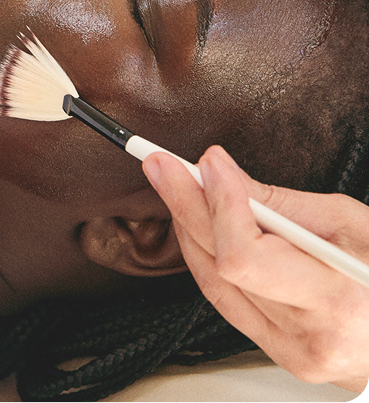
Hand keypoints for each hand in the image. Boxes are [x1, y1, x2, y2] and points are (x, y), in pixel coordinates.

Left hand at [143, 145, 368, 393]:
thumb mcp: (351, 224)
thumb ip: (283, 204)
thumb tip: (224, 175)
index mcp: (336, 300)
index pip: (247, 255)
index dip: (221, 203)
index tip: (208, 160)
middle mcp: (308, 335)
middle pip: (220, 264)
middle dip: (185, 203)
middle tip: (161, 163)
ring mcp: (289, 349)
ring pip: (212, 282)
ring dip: (187, 226)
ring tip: (171, 183)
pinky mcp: (275, 350)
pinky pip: (224, 299)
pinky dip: (204, 255)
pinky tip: (193, 222)